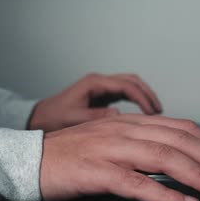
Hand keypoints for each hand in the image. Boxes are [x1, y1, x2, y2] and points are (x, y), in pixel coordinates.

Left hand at [28, 73, 161, 131]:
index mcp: (94, 83)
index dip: (142, 98)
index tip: (153, 112)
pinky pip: (125, 95)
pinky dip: (137, 102)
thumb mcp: (74, 119)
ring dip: (144, 97)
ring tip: (155, 113)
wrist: (40, 119)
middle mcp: (99, 82)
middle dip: (148, 94)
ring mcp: (101, 88)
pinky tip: (143, 115)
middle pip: (132, 81)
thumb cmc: (53, 118)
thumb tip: (118, 117)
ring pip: (130, 86)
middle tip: (159, 111)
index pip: (125, 85)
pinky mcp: (102, 97)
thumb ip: (96, 117)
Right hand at [38, 114, 199, 200]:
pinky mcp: (96, 172)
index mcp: (130, 124)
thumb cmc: (71, 156)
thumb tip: (176, 159)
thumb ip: (141, 146)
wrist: (28, 160)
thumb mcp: (111, 142)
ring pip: (165, 158)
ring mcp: (110, 150)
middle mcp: (124, 131)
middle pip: (180, 140)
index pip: (182, 128)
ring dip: (199, 176)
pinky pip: (137, 183)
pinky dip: (165, 195)